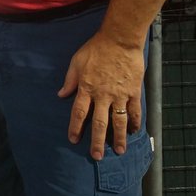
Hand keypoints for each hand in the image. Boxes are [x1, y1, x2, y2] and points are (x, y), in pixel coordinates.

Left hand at [58, 30, 145, 159]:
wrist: (119, 39)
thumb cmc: (96, 48)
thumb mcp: (77, 61)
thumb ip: (69, 80)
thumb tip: (61, 95)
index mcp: (86, 88)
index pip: (79, 112)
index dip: (76, 127)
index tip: (74, 140)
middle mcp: (102, 95)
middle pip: (100, 123)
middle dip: (97, 141)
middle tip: (97, 156)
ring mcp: (119, 95)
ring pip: (119, 121)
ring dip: (119, 138)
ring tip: (119, 151)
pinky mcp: (133, 92)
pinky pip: (135, 111)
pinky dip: (135, 122)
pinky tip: (134, 131)